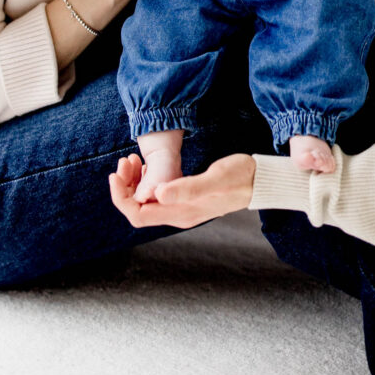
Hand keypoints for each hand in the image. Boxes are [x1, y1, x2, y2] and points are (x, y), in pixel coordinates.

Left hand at [109, 152, 255, 228]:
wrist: (259, 181)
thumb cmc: (240, 176)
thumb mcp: (215, 178)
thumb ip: (188, 188)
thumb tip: (159, 193)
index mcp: (181, 213)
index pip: (137, 214)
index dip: (121, 197)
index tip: (116, 174)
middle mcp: (177, 214)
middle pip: (137, 209)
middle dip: (124, 187)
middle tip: (125, 160)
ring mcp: (181, 208)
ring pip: (145, 201)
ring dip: (133, 183)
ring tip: (133, 159)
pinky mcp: (185, 198)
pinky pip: (155, 195)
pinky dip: (145, 180)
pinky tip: (147, 165)